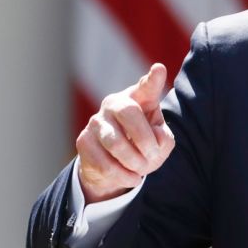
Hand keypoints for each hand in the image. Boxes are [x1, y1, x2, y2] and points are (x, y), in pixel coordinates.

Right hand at [75, 63, 174, 202]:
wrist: (115, 166)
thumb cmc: (143, 146)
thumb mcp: (160, 143)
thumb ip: (164, 139)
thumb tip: (156, 138)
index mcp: (138, 99)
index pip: (146, 87)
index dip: (153, 79)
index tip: (159, 70)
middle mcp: (115, 103)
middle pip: (128, 112)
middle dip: (144, 139)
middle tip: (152, 155)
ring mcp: (96, 121)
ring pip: (115, 142)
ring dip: (134, 161)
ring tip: (142, 169)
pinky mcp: (83, 141)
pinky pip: (105, 162)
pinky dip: (123, 175)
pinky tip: (132, 177)